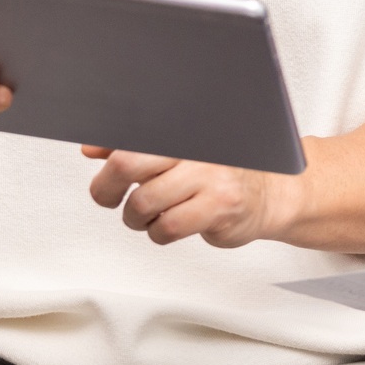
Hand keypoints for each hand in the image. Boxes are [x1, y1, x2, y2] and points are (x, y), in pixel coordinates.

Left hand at [83, 146, 304, 247]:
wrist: (272, 194)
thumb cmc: (222, 175)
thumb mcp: (180, 154)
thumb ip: (137, 148)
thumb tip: (93, 147)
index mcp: (186, 131)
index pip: (134, 134)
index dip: (107, 148)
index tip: (99, 159)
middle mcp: (196, 149)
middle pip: (128, 164)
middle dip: (107, 188)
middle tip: (109, 197)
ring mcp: (209, 177)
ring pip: (143, 202)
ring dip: (136, 218)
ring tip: (150, 215)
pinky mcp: (218, 207)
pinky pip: (167, 227)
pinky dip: (159, 233)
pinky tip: (170, 226)